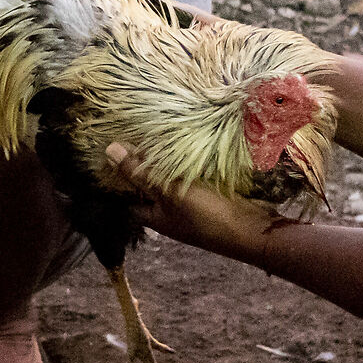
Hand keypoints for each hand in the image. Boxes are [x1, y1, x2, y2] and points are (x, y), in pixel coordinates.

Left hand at [102, 143, 280, 262]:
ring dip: (169, 162)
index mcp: (156, 218)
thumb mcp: (170, 192)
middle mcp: (171, 214)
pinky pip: (194, 179)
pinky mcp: (212, 197)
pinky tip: (188, 144)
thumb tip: (109, 151)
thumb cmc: (207, 215)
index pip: (129, 199)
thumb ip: (141, 173)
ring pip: (173, 181)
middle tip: (137, 133)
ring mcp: (192, 206)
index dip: (120, 178)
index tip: (115, 151)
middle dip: (146, 165)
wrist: (254, 230)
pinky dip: (189, 164)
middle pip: (151, 188)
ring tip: (159, 132)